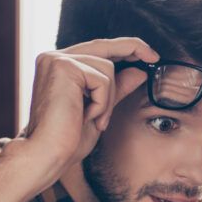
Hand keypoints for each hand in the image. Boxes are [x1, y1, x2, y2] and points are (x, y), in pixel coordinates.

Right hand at [20, 37, 158, 172]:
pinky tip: (88, 117)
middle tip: (155, 56)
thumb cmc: (67, 140)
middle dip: (132, 48)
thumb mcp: (100, 110)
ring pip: (107, 68)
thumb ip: (116, 89)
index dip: (124, 48)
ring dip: (109, 98)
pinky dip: (102, 102)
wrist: (47, 155)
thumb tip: (139, 71)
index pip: (96, 49)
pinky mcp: (63, 67)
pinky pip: (102, 79)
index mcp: (59, 67)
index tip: (148, 54)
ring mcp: (57, 60)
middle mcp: (54, 58)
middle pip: (104, 46)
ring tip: (95, 120)